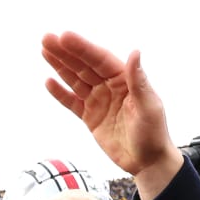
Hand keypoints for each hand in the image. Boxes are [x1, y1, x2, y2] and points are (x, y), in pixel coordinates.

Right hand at [41, 32, 183, 199]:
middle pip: (83, 65)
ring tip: (45, 51)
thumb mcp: (148, 107)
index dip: (82, 48)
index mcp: (124, 80)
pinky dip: (60, 93)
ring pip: (75, 80)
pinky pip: (72, 102)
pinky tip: (49, 81)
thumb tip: (135, 52)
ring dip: (60, 66)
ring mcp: (99, 101)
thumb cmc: (154, 133)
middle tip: (47, 38)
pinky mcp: (90, 117)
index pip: (100, 59)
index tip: (65, 36)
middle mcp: (110, 86)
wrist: (147, 162)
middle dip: (65, 52)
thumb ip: (138, 81)